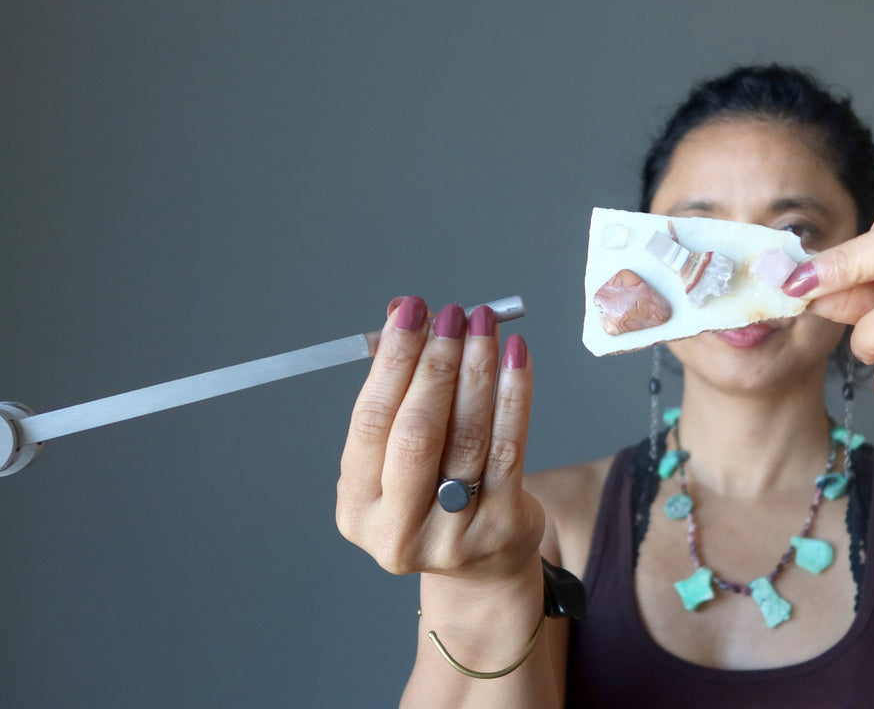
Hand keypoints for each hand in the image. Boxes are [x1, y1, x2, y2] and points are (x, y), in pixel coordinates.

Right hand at [336, 296, 542, 584]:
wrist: (480, 562)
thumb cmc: (431, 490)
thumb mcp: (396, 452)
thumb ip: (395, 387)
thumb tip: (402, 314)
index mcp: (357, 506)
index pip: (370, 421)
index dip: (392, 361)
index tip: (410, 312)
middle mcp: (397, 528)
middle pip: (417, 431)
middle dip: (436, 363)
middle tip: (451, 315)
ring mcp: (452, 533)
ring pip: (468, 435)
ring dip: (477, 368)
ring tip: (484, 324)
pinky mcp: (501, 525)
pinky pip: (509, 447)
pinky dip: (513, 394)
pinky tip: (515, 356)